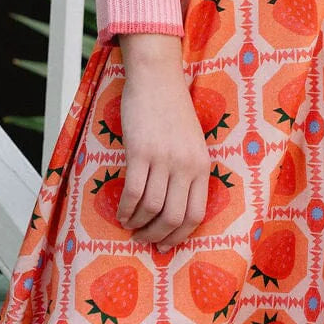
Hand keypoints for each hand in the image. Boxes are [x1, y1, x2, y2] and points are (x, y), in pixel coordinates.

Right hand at [116, 34, 210, 247]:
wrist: (157, 78)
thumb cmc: (172, 111)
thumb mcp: (192, 143)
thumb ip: (188, 172)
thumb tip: (173, 210)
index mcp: (202, 165)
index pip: (195, 215)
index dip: (179, 236)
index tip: (165, 245)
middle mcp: (186, 165)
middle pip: (173, 217)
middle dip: (156, 236)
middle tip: (143, 239)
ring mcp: (164, 158)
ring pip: (152, 208)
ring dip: (138, 224)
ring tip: (130, 225)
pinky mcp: (141, 151)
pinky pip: (134, 192)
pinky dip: (126, 209)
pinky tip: (121, 212)